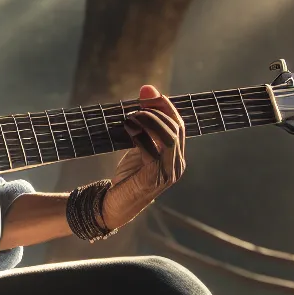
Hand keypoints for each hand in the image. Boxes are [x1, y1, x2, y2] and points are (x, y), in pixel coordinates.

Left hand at [102, 85, 186, 228]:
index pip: (179, 125)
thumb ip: (144, 121)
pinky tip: (128, 129)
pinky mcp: (153, 179)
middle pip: (176, 129)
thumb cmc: (128, 176)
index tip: (149, 92)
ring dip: (149, 122)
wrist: (115, 205)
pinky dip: (140, 136)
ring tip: (131, 117)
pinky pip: (152, 152)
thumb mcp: (139, 145)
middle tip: (137, 106)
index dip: (165, 107)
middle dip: (157, 112)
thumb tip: (147, 88)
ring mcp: (168, 174)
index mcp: (176, 156)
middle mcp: (177, 165)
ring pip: (169, 139)